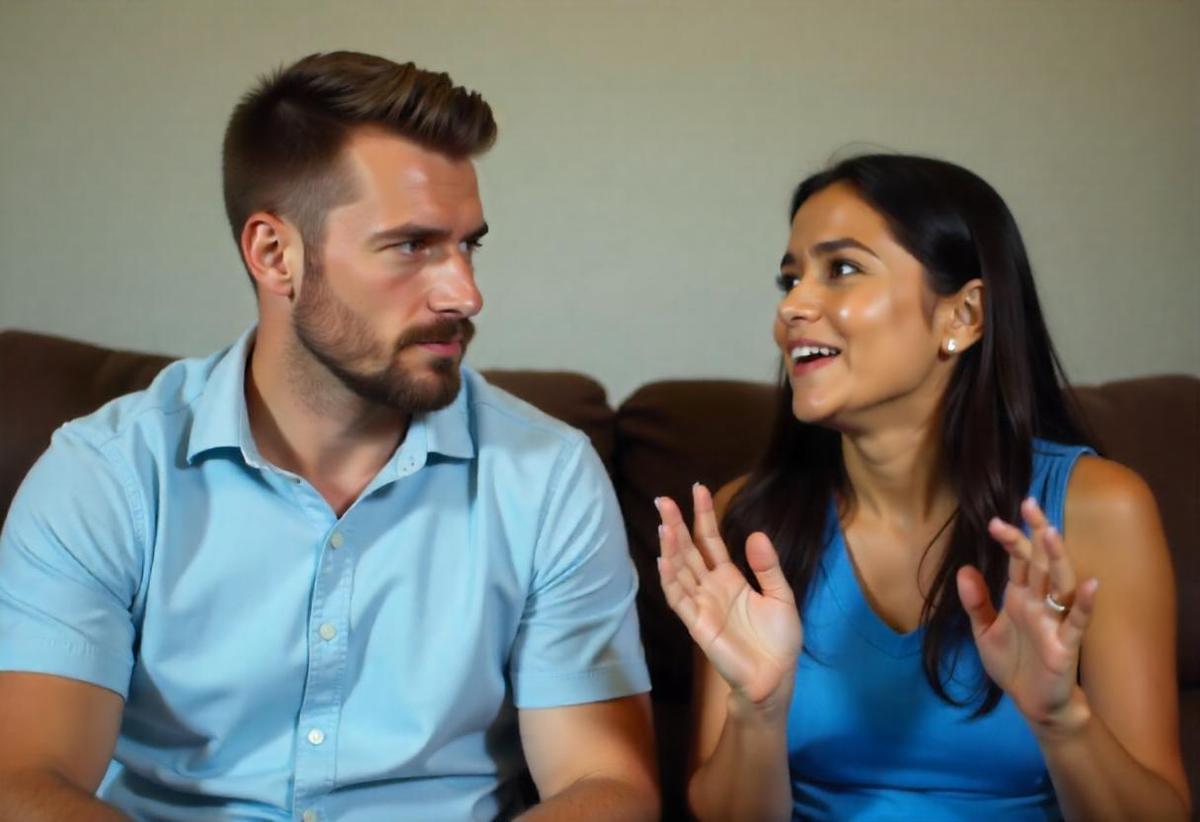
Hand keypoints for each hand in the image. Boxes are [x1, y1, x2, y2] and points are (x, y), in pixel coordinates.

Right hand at [656, 484, 801, 709]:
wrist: (775, 678)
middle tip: (664, 499)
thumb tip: (755, 534)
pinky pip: (679, 598)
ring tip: (665, 523)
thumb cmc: (778, 641)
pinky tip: (664, 559)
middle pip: (688, 550)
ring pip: (679, 570)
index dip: (703, 516)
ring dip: (670, 547)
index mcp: (730, 578)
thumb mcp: (781, 597)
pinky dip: (670, 579)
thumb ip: (767, 568)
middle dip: (677, 525)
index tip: (698, 489)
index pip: (710, 541)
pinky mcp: (697, 624)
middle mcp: (710, 587)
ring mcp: (701, 604)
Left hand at [957, 497, 1099, 735]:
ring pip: (1061, 583)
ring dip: (1057, 559)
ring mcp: (1055, 620)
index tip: (994, 520)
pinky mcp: (1066, 644)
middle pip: (1040, 561)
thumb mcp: (983, 632)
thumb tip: (964, 569)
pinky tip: (1092, 585)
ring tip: (1051, 533)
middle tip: (1029, 503)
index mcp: (1020, 596)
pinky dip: (1086, 604)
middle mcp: (1039, 602)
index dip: (1010, 539)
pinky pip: (1079, 621)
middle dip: (1036, 533)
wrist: (1031, 704)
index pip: (1018, 560)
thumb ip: (975, 602)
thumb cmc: (1013, 665)